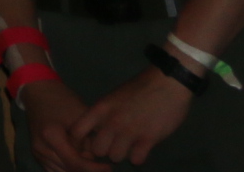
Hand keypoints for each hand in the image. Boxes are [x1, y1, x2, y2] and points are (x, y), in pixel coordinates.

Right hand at [19, 78, 109, 171]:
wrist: (38, 91)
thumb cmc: (62, 100)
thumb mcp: (81, 116)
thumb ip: (90, 139)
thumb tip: (99, 158)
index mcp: (51, 136)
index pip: (75, 162)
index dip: (94, 169)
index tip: (109, 167)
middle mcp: (41, 148)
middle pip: (69, 170)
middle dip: (87, 170)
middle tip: (102, 165)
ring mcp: (37, 153)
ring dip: (77, 170)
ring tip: (90, 161)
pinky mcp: (37, 154)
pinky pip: (54, 170)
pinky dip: (68, 170)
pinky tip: (79, 163)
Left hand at [72, 66, 193, 165]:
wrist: (166, 83)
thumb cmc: (139, 88)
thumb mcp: (113, 98)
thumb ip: (104, 115)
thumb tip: (97, 132)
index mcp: (100, 109)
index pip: (77, 131)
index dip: (81, 141)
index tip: (90, 142)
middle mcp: (111, 121)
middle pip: (97, 150)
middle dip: (106, 150)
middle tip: (115, 144)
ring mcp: (129, 131)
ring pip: (116, 157)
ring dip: (123, 154)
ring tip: (130, 145)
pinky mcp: (148, 139)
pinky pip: (136, 160)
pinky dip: (139, 157)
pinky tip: (142, 148)